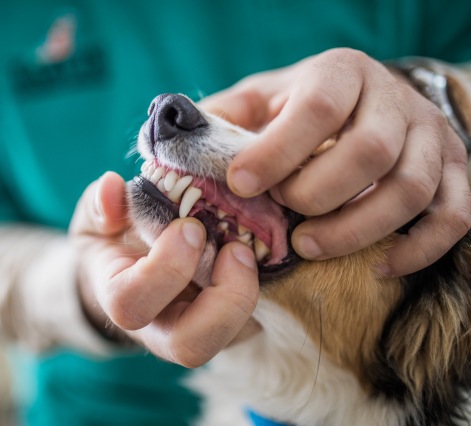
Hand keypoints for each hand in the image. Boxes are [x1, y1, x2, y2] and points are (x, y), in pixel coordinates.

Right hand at [69, 172, 259, 366]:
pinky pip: (254, 321)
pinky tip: (263, 253)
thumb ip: (101, 205)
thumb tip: (112, 187)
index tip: (190, 227)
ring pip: (231, 338)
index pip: (132, 304)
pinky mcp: (230, 323)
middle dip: (221, 298)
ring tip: (248, 250)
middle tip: (236, 249)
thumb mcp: (100, 219)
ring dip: (248, 294)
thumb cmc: (118, 242)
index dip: (165, 268)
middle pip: (191, 346)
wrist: (136, 269)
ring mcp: (198, 329)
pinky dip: (266, 289)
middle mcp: (161, 327)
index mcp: (123, 299)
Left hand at [201, 48, 470, 276]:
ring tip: (311, 246)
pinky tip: (378, 267)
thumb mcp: (260, 101)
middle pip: (369, 152)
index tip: (241, 184)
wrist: (364, 103)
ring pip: (410, 190)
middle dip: (318, 194)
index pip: (318, 108)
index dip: (278, 150)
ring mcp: (430, 138)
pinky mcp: (451, 175)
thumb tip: (176, 146)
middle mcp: (393, 100)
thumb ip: (223, 119)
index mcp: (341, 74)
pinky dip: (417, 249)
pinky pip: (451, 218)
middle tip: (284, 218)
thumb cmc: (302, 108)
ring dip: (357, 229)